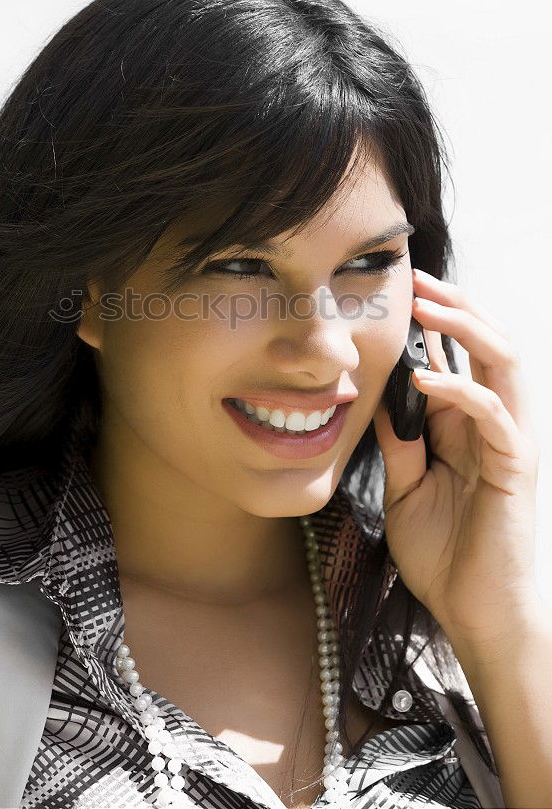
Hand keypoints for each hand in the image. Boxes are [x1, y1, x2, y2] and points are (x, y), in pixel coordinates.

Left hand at [372, 267, 541, 648]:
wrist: (473, 612)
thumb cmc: (444, 555)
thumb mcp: (406, 487)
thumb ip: (399, 441)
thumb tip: (376, 395)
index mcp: (466, 426)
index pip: (457, 357)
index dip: (435, 322)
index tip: (399, 292)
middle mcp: (493, 424)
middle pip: (489, 345)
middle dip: (457, 306)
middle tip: (417, 280)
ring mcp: (509, 441)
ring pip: (505, 363)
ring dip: (467, 328)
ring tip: (428, 306)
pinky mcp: (516, 466)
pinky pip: (494, 413)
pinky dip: (461, 390)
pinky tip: (425, 379)